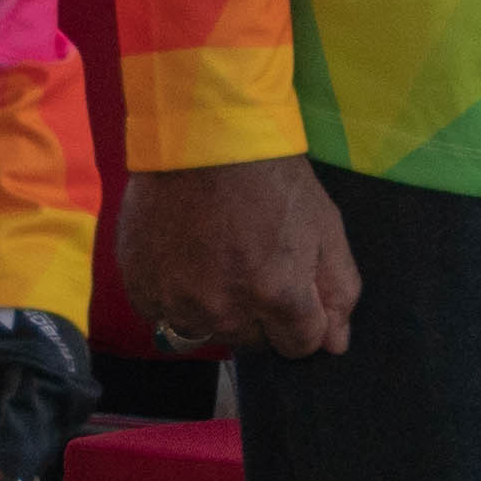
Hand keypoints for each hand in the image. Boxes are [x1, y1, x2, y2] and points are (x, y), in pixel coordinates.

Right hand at [116, 156, 359, 359]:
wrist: (201, 134)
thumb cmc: (270, 175)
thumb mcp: (324, 224)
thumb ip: (338, 289)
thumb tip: (335, 343)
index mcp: (276, 295)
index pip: (300, 345)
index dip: (303, 317)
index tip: (292, 284)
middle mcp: (225, 310)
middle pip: (254, 340)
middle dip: (261, 312)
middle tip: (253, 260)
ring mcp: (178, 302)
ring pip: (208, 330)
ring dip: (217, 306)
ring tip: (217, 257)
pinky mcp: (142, 289)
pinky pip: (165, 314)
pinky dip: (177, 295)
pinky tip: (185, 257)